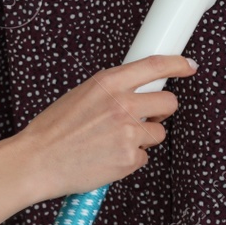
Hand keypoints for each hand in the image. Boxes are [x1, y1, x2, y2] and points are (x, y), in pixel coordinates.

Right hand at [8, 54, 197, 204]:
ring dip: (143, 138)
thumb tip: (136, 91)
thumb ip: (111, 91)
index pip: (155, 65)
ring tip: (112, 141)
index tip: (188, 66)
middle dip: (161, 110)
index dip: (177, 64)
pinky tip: (107, 157)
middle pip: (169, 102)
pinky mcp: (129, 159)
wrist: (37, 160)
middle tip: (145, 117)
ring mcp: (128, 133)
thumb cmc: (54, 130)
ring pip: (158, 134)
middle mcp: (122, 104)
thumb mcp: (82, 95)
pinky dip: (129, 159)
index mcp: (108, 83)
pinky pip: (143, 157)